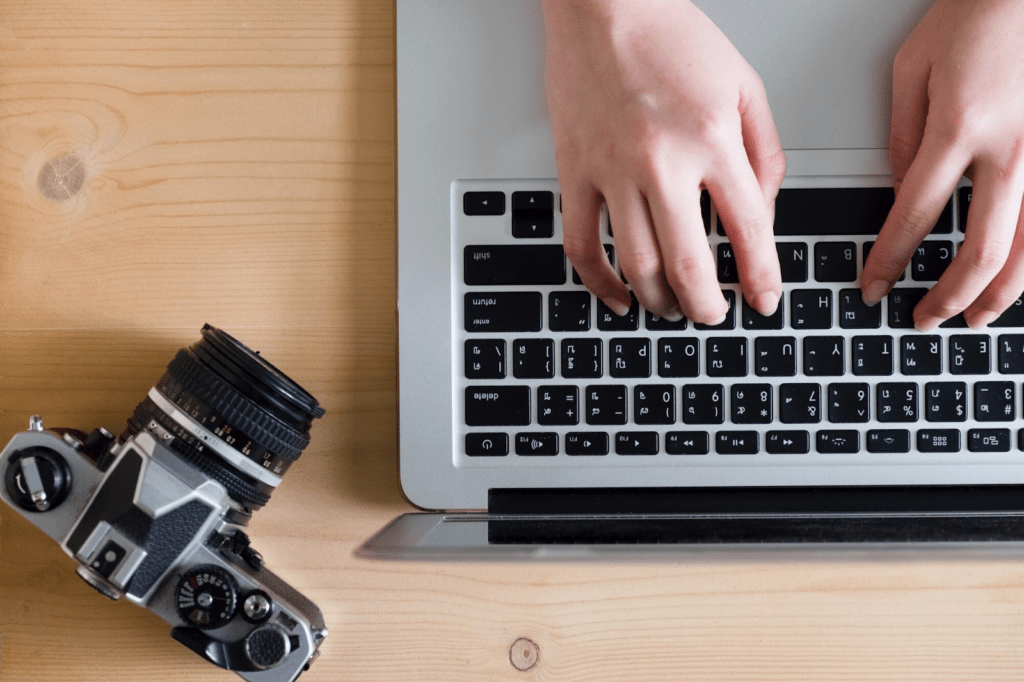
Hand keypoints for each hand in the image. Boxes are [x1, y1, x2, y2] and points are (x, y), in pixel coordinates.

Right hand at [540, 0, 785, 323]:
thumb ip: (765, 156)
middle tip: (714, 315)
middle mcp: (661, 162)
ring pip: (635, 264)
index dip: (761, 279)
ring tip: (672, 307)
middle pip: (687, 266)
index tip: (763, 300)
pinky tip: (618, 296)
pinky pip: (581, 244)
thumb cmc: (673, 38)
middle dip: (707, 307)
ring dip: (658, 301)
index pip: (749, 231)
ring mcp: (611, 170)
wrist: (606, 5)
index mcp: (713, 139)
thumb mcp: (745, 88)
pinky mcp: (574, 171)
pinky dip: (599, 282)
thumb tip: (762, 216)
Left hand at [862, 0, 1023, 329]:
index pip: (912, 217)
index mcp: (960, 127)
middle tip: (924, 318)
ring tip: (977, 318)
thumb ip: (903, 137)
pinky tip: (1019, 277)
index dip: (888, 262)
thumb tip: (898, 192)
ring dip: (1002, 296)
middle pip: (980, 252)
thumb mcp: (915, 66)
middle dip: (948, 297)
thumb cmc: (980, 13)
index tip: (873, 287)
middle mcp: (1013, 150)